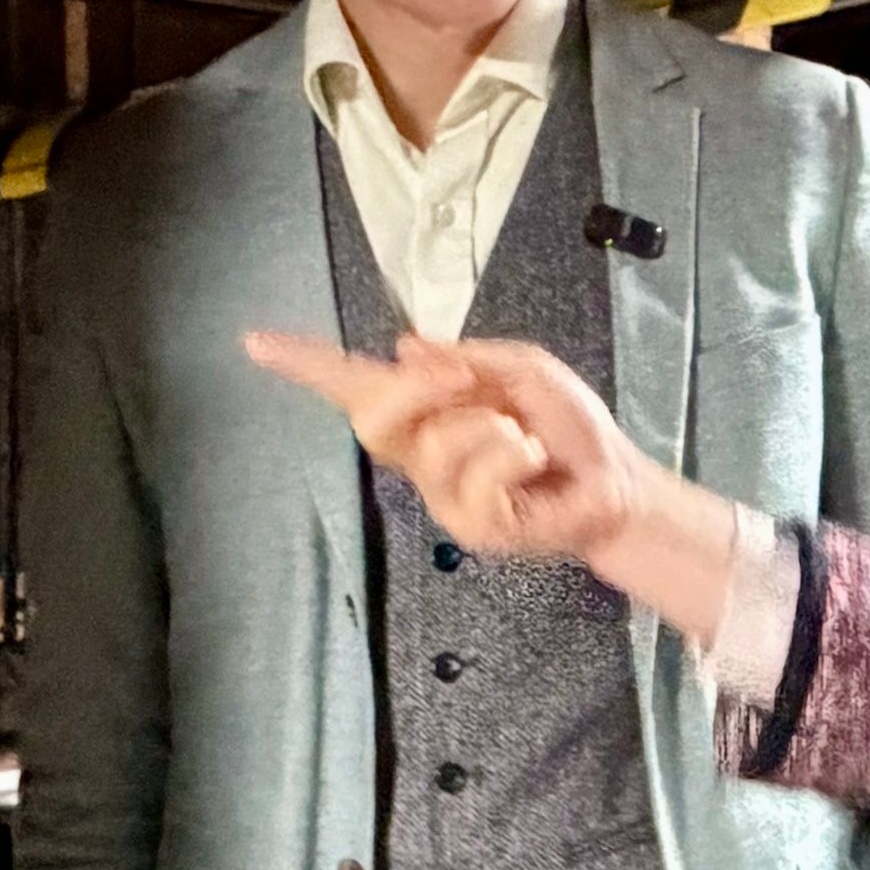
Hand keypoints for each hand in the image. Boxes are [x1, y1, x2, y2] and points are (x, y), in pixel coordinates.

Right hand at [244, 330, 651, 560]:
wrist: (613, 482)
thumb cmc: (566, 427)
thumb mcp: (521, 369)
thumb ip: (466, 357)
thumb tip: (407, 347)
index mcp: (425, 409)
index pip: (354, 386)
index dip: (306, 365)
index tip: (257, 342)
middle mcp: (419, 453)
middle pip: (372, 416)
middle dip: (417, 390)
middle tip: (468, 381)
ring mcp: (439, 494)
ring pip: (435, 444)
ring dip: (491, 428)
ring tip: (525, 440)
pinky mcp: (468, 527)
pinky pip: (476, 478)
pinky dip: (513, 457)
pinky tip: (535, 466)